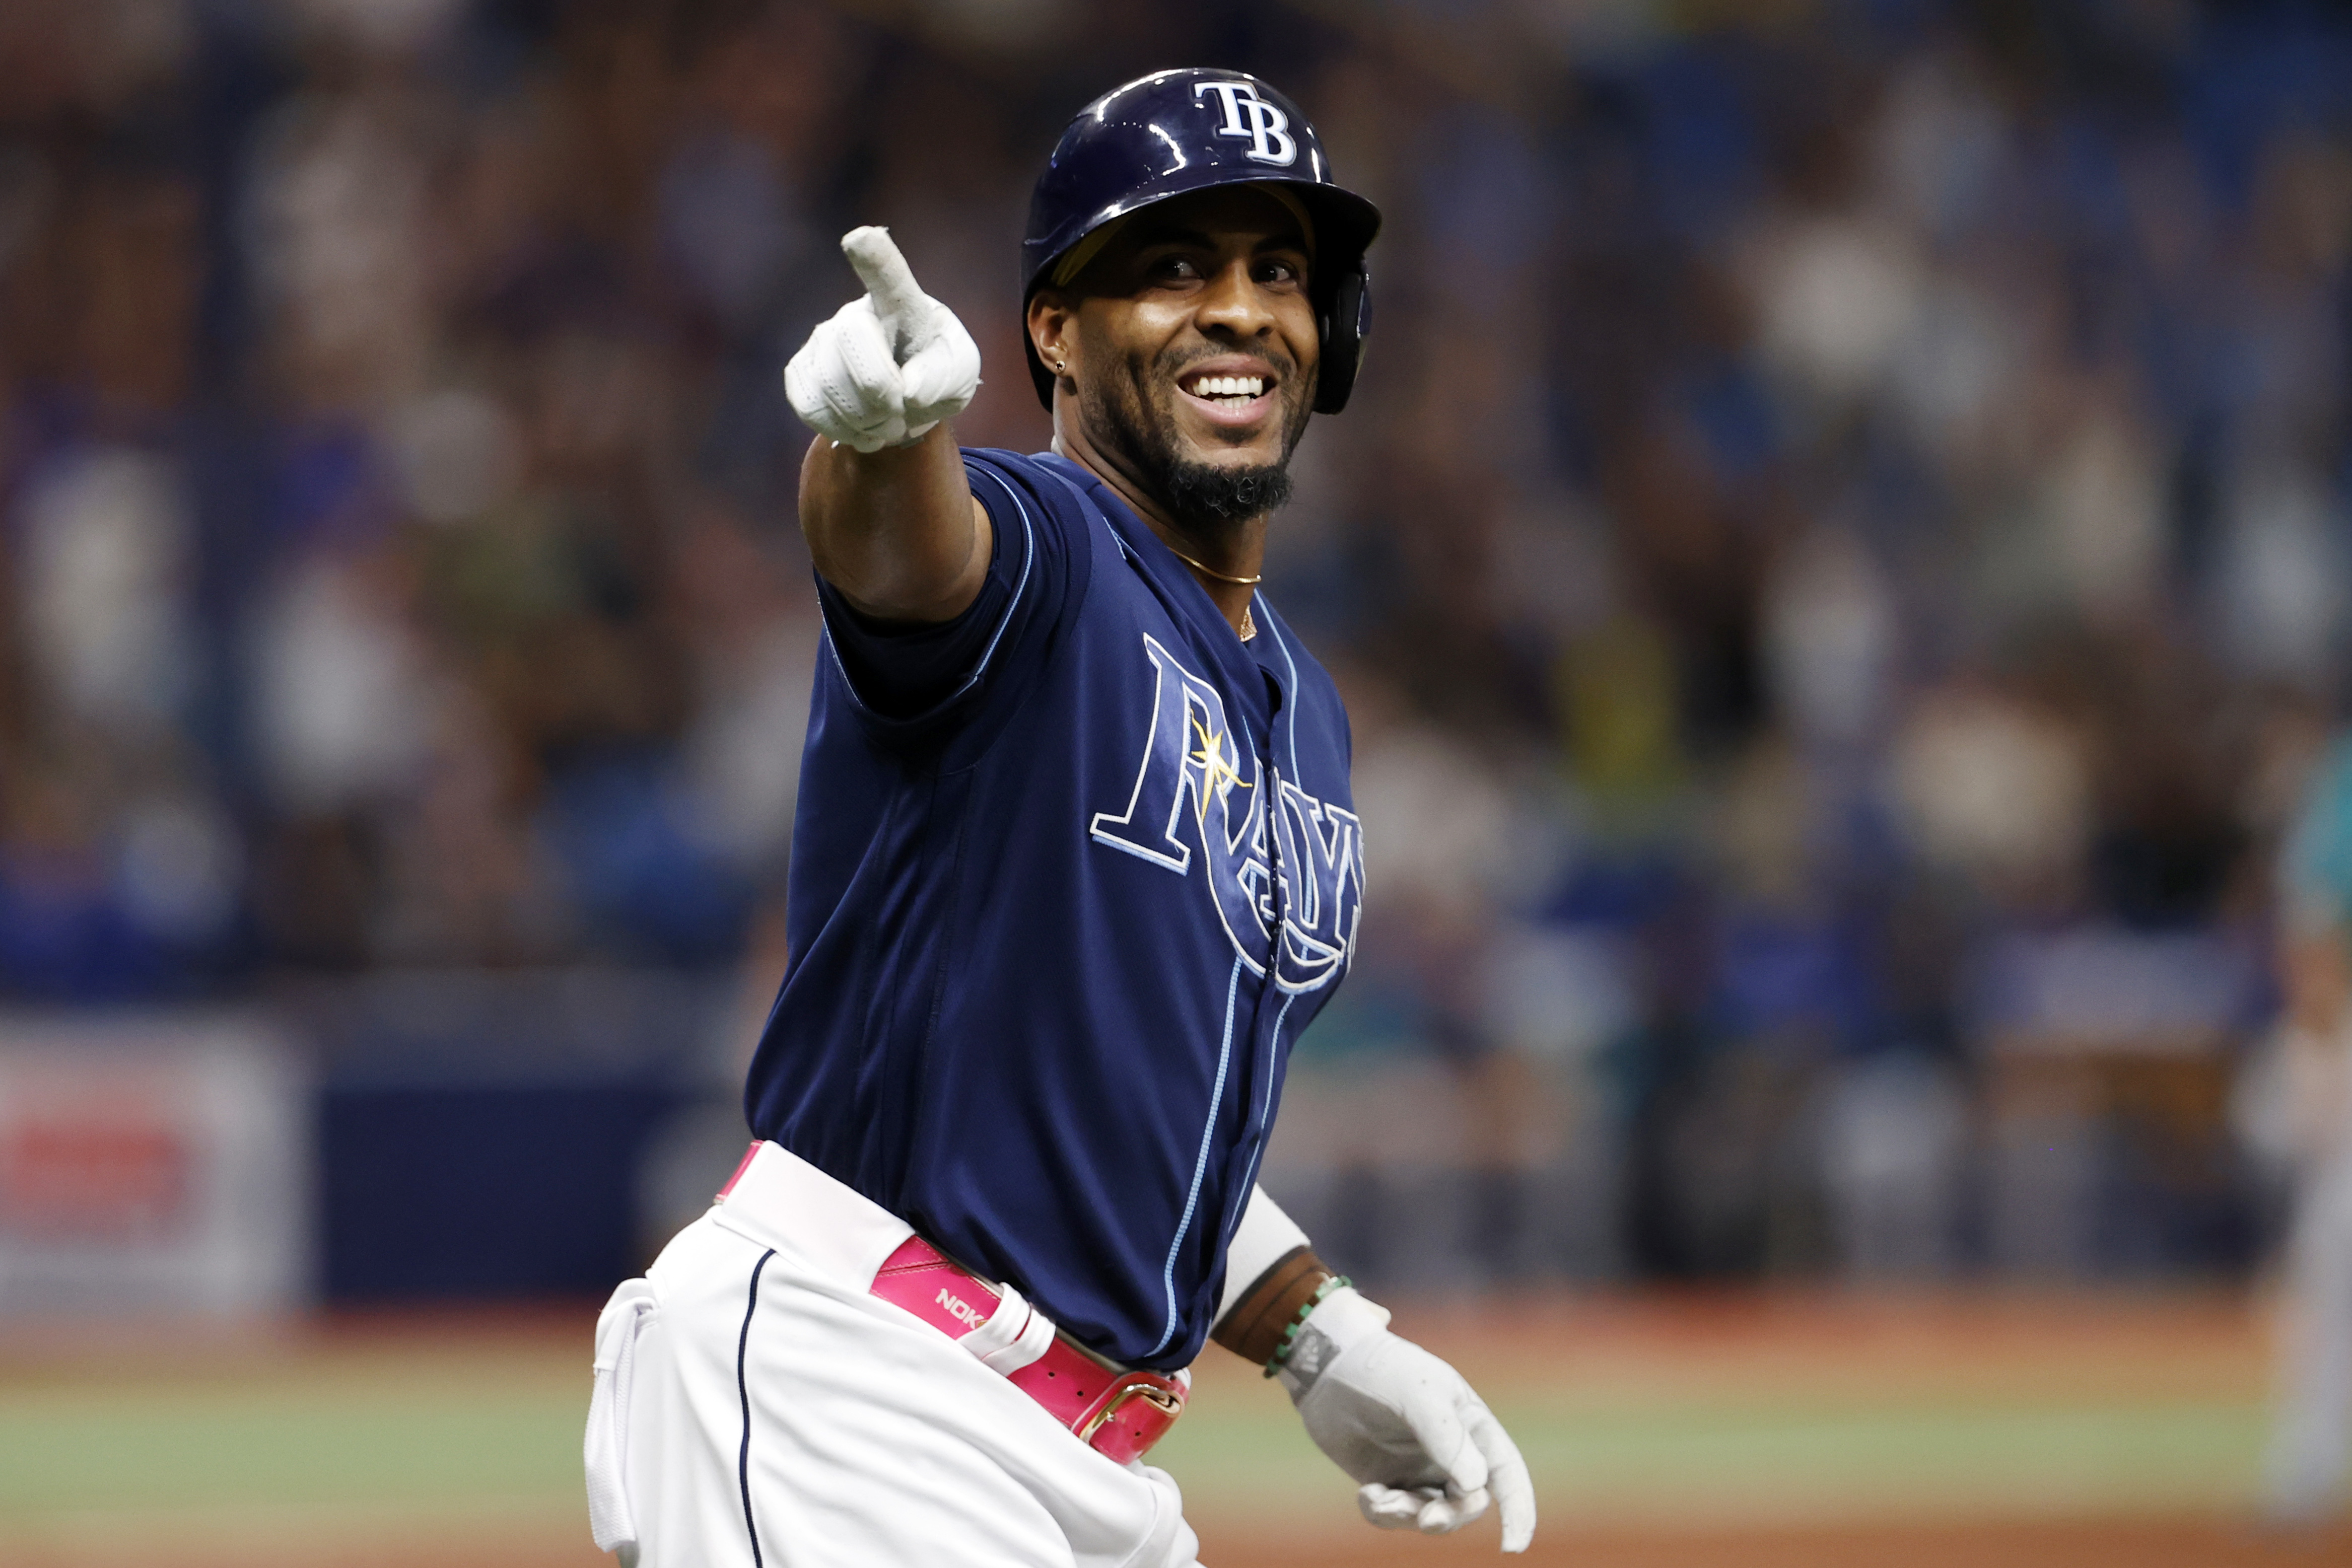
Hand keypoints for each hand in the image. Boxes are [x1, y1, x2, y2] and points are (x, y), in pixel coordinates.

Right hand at [784, 227, 980, 452]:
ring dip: (867, 421)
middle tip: (902, 410)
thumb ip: (944, 376)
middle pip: (853, 347)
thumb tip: (908, 390)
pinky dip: (843, 431)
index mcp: (899, 302)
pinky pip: (812, 409)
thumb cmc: (935, 374)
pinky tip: (863, 429)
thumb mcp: (959, 372)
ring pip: (831, 387)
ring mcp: (821, 342)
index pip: (887, 274)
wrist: (903, 402)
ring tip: (887, 422)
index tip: (859, 238)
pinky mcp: (800, 374)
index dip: (873, 256)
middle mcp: (853, 314)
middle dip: (882, 393)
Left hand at [1278, 1286, 1534, 1552]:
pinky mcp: (1386, 1480)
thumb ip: (1448, 1437)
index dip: (1518, 1512)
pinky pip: (1392, 1514)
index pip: (1507, 1474)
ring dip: (1411, 1517)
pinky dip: (1382, 1513)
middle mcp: (1451, 1455)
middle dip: (1451, 1517)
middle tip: (1427, 1518)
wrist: (1329, 1366)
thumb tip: (1476, 1486)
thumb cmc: (1383, 1368)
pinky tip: (1366, 1494)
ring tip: (1382, 1502)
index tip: (1512, 1547)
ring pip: (1430, 1515)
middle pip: (1467, 1504)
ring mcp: (1418, 1470)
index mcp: (1473, 1428)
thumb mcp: (1419, 1393)